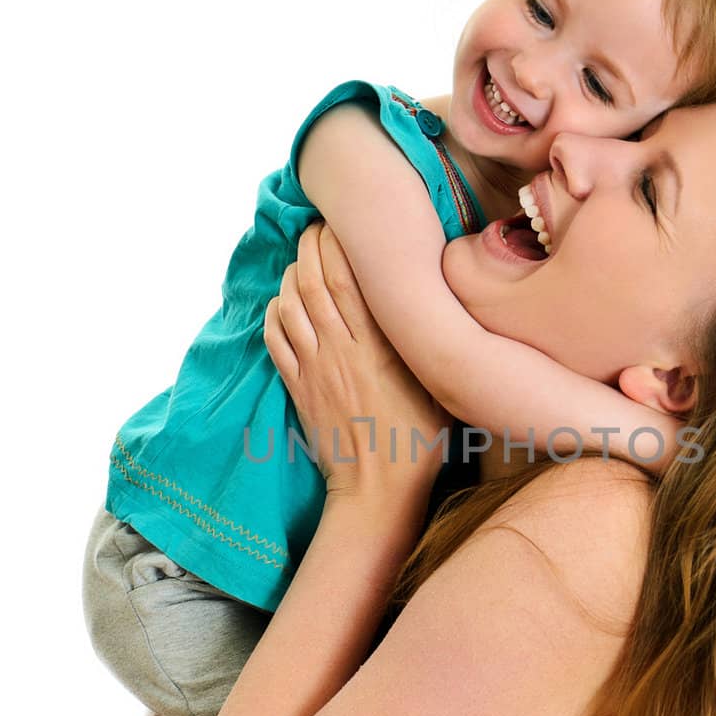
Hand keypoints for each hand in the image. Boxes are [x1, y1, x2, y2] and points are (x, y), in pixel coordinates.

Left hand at [264, 223, 449, 502]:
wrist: (377, 493)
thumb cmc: (419, 444)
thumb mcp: (440, 389)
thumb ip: (432, 346)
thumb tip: (439, 310)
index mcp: (378, 349)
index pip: (349, 279)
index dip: (340, 244)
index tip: (344, 223)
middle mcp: (341, 352)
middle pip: (315, 281)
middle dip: (312, 246)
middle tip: (318, 226)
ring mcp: (315, 371)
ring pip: (292, 305)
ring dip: (292, 274)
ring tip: (302, 256)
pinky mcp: (298, 390)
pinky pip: (276, 340)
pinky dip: (275, 312)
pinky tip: (283, 301)